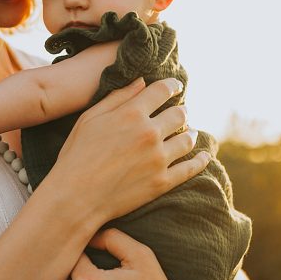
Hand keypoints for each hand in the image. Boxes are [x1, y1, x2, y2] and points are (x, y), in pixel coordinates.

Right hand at [41, 77, 209, 229]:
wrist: (76, 197)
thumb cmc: (76, 155)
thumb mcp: (90, 119)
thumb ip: (117, 98)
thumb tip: (141, 82)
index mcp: (132, 113)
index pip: (162, 90)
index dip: (172, 85)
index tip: (176, 86)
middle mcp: (150, 133)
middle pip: (179, 114)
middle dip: (181, 111)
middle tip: (180, 112)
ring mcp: (158, 158)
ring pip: (187, 140)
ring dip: (190, 133)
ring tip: (189, 133)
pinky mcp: (162, 182)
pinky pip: (190, 168)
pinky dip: (200, 160)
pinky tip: (204, 156)